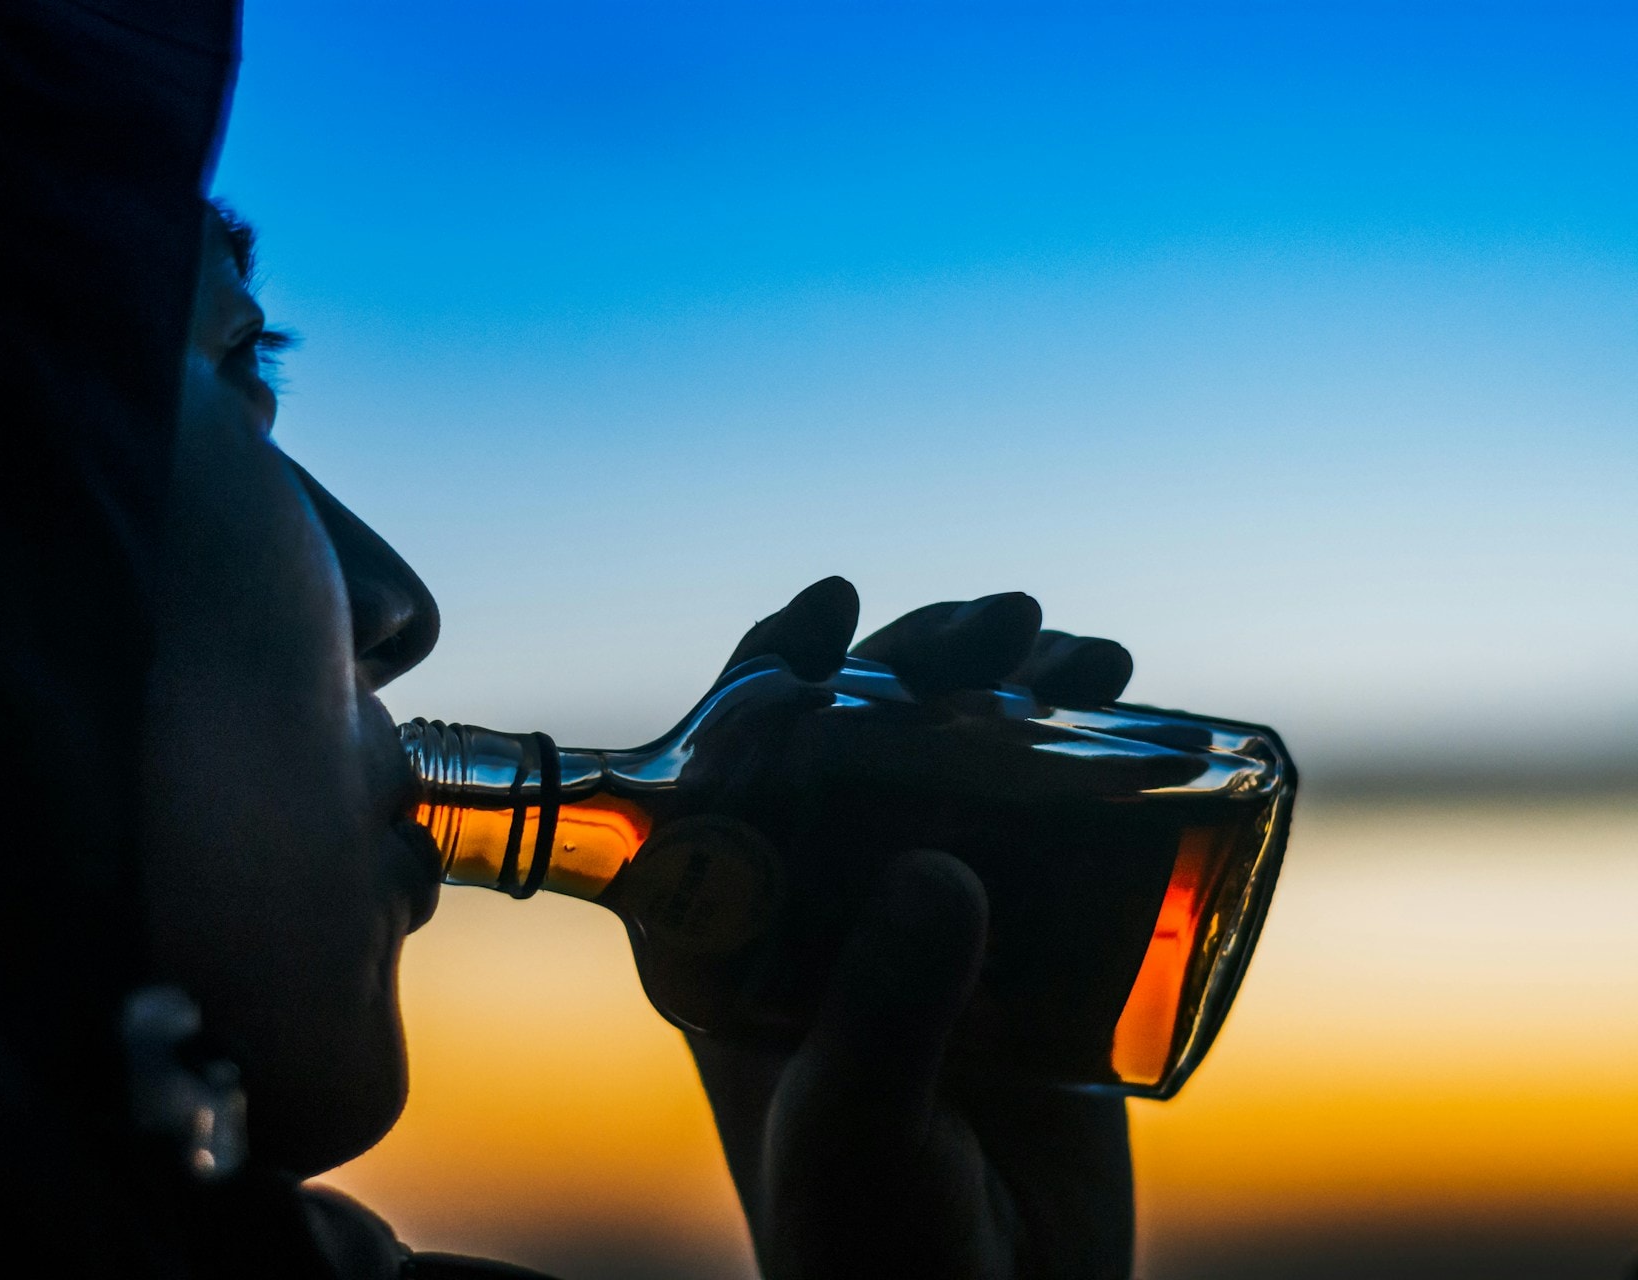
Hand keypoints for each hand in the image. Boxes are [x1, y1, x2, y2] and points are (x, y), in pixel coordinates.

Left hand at [690, 577, 1135, 1279]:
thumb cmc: (876, 1251)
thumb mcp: (856, 1129)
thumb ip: (885, 1012)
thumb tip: (942, 870)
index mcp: (733, 937)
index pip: (728, 771)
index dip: (769, 672)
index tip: (832, 611)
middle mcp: (824, 910)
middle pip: (860, 742)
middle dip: (923, 661)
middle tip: (1001, 627)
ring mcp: (930, 924)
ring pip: (960, 767)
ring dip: (1013, 688)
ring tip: (1084, 657)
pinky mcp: (1030, 948)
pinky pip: (1052, 825)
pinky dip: (1085, 755)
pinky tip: (1126, 710)